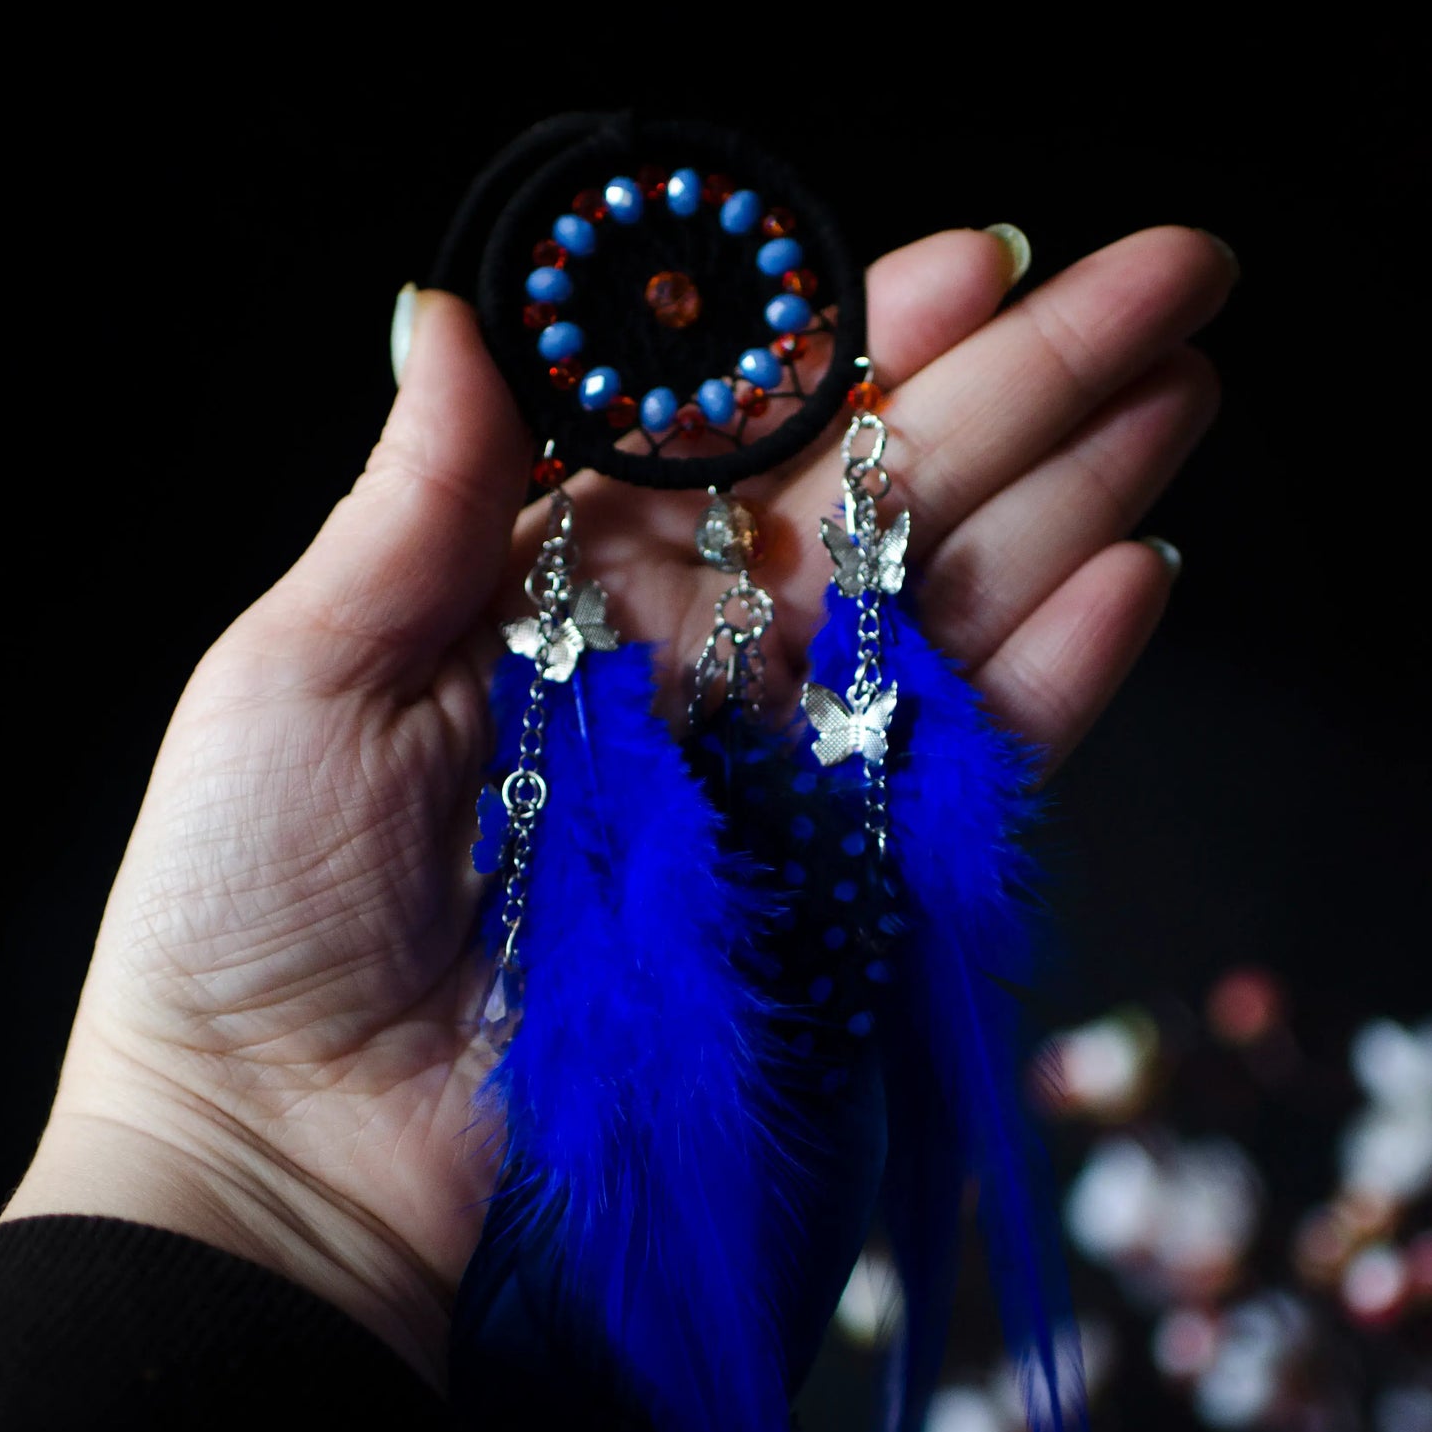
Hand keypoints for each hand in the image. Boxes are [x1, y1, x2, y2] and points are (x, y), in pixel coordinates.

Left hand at [0, 224, 1232, 1395]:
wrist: (296, 1168)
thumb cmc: (250, 919)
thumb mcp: (302, 673)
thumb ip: (419, 501)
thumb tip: (456, 305)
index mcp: (558, 594)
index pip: (736, 438)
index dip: (854, 343)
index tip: (966, 263)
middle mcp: (683, 682)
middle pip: (874, 510)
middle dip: (1022, 393)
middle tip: (1165, 281)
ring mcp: (765, 796)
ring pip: (944, 624)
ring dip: (1072, 505)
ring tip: (1181, 392)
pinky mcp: (825, 912)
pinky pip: (959, 781)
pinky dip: (1053, 684)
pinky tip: (1135, 574)